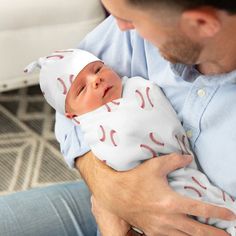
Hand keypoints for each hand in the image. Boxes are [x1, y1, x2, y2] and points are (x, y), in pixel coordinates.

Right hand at [77, 152, 234, 235]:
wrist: (115, 193)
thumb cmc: (135, 178)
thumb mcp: (155, 166)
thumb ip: (174, 160)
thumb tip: (189, 158)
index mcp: (171, 202)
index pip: (200, 208)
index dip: (217, 212)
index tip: (230, 214)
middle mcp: (168, 218)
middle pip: (197, 230)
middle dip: (215, 234)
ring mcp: (159, 228)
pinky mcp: (151, 232)